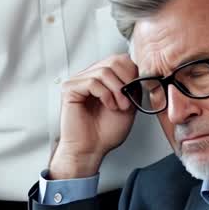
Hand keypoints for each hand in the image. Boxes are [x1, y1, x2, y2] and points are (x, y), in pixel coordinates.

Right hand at [51, 54, 138, 177]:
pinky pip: (92, 82)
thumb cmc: (105, 132)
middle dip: (126, 81)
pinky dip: (105, 95)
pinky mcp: (70, 89)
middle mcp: (89, 77)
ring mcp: (78, 82)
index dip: (132, 72)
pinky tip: (108, 106)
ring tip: (119, 106)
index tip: (136, 89)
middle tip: (127, 100)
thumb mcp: (129, 104)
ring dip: (117, 90)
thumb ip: (133, 86)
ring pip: (104, 71)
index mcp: (102, 79)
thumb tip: (139, 70)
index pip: (119, 59)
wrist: (91, 150)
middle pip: (113, 61)